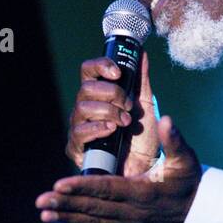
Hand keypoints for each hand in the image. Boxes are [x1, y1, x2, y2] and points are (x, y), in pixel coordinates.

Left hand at [37, 59, 201, 222]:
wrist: (197, 215)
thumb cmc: (189, 183)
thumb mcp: (187, 161)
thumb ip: (175, 141)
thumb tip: (166, 120)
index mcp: (143, 193)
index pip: (107, 189)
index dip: (82, 187)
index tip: (59, 184)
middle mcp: (133, 213)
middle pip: (94, 208)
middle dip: (66, 204)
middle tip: (40, 200)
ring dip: (67, 218)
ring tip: (44, 214)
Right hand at [65, 49, 160, 176]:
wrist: (146, 168)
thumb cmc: (142, 138)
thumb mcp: (145, 106)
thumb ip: (141, 80)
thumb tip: (142, 53)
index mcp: (99, 95)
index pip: (88, 71)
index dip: (100, 66)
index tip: (118, 72)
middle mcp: (85, 108)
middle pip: (86, 88)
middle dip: (111, 94)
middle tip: (128, 106)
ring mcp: (79, 128)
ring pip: (82, 108)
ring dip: (107, 112)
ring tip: (124, 123)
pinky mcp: (77, 149)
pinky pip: (78, 133)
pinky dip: (96, 129)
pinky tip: (111, 131)